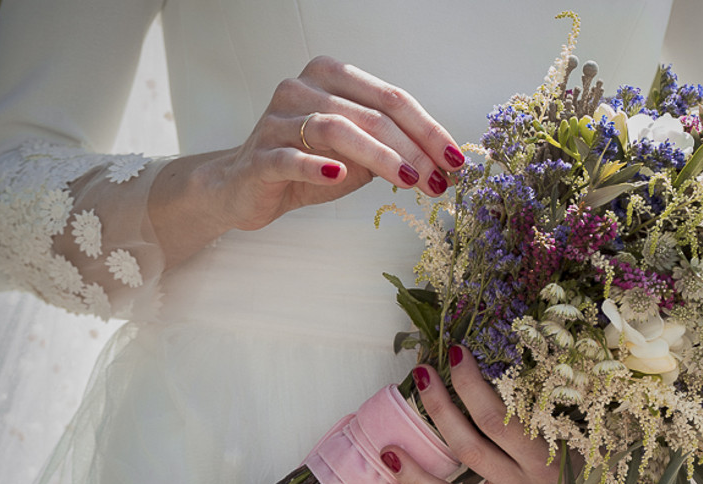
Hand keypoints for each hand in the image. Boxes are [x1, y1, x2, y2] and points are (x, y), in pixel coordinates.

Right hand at [210, 56, 462, 229]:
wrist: (246, 188)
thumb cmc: (309, 166)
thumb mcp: (358, 156)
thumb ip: (392, 149)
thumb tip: (444, 167)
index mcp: (331, 76)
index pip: (392, 99)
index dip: (428, 130)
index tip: (455, 161)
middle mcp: (303, 88)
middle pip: (370, 115)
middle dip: (412, 150)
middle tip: (439, 181)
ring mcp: (278, 119)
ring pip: (337, 129)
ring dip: (380, 157)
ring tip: (410, 182)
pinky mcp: (259, 155)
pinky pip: (291, 157)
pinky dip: (317, 166)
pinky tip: (338, 176)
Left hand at [381, 345, 602, 483]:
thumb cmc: (589, 449)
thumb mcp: (574, 422)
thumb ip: (539, 401)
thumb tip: (491, 354)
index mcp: (548, 458)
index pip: (499, 420)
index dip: (472, 386)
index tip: (457, 354)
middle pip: (470, 449)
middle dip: (439, 410)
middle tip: (421, 375)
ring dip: (416, 472)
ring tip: (386, 449)